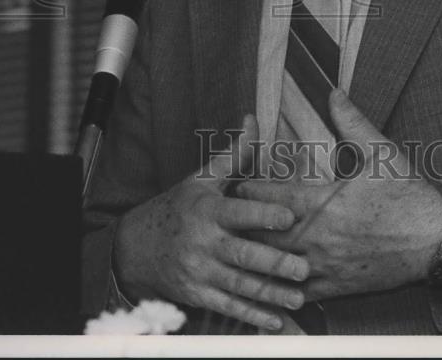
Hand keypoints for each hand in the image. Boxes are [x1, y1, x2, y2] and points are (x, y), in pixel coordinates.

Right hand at [113, 113, 308, 331]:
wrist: (138, 246)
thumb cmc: (179, 208)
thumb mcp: (202, 179)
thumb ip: (233, 156)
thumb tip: (253, 120)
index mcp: (207, 211)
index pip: (238, 212)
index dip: (263, 214)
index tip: (290, 217)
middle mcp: (203, 243)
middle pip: (242, 254)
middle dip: (274, 263)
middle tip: (304, 268)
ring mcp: (200, 272)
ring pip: (239, 285)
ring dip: (270, 294)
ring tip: (299, 298)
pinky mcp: (198, 294)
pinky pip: (228, 307)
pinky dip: (251, 316)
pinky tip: (275, 320)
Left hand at [237, 89, 441, 299]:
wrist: (435, 240)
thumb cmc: (407, 196)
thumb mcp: (380, 152)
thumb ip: (352, 121)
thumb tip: (333, 92)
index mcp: (324, 204)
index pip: (273, 198)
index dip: (250, 191)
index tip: (237, 184)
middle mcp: (319, 238)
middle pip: (266, 235)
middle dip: (246, 224)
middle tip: (229, 216)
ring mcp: (327, 266)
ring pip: (278, 266)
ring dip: (259, 256)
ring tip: (241, 246)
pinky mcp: (338, 286)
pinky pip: (301, 292)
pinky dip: (283, 286)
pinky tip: (271, 280)